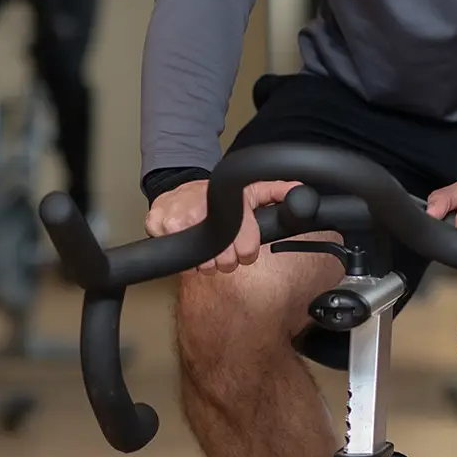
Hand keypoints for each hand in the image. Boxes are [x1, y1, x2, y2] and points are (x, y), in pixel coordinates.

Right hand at [145, 178, 303, 274]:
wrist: (179, 188)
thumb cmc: (216, 195)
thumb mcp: (250, 189)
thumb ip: (276, 191)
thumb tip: (300, 190)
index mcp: (227, 207)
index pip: (246, 251)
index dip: (246, 250)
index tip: (240, 243)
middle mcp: (199, 213)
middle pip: (224, 263)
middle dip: (226, 257)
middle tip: (222, 242)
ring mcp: (175, 221)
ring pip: (202, 267)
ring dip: (206, 260)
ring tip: (207, 242)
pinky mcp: (156, 226)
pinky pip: (180, 264)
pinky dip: (187, 260)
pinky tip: (191, 243)